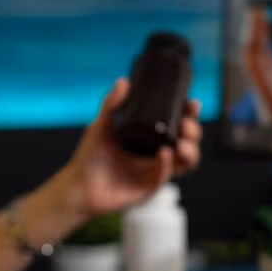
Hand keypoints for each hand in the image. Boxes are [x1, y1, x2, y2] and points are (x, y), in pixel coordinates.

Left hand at [67, 78, 201, 217]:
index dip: (188, 116)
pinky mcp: (148, 188)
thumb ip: (112, 104)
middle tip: (186, 123)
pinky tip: (164, 153)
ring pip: (184, 163)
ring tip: (182, 142)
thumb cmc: (89, 159)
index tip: (192, 104)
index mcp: (148, 140)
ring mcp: (154, 173)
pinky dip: (167, 165)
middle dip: (193, 132)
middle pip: (187, 143)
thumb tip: (124, 81)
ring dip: (190, 151)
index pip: (176, 126)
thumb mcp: (101, 126)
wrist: (78, 186)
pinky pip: (164, 176)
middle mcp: (155, 156)